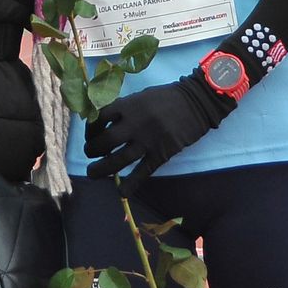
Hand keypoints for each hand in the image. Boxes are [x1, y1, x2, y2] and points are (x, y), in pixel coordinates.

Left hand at [83, 69, 235, 193]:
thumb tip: (105, 122)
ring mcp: (148, 140)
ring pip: (119, 159)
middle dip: (92, 150)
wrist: (197, 103)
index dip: (91, 128)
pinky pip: (143, 172)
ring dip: (103, 169)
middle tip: (90, 154)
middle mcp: (135, 123)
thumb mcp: (142, 95)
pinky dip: (131, 184)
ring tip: (93, 174)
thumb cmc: (168, 97)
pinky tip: (121, 192)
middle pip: (106, 141)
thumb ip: (124, 108)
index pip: (100, 117)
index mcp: (129, 105)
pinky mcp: (161, 154)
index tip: (91, 134)